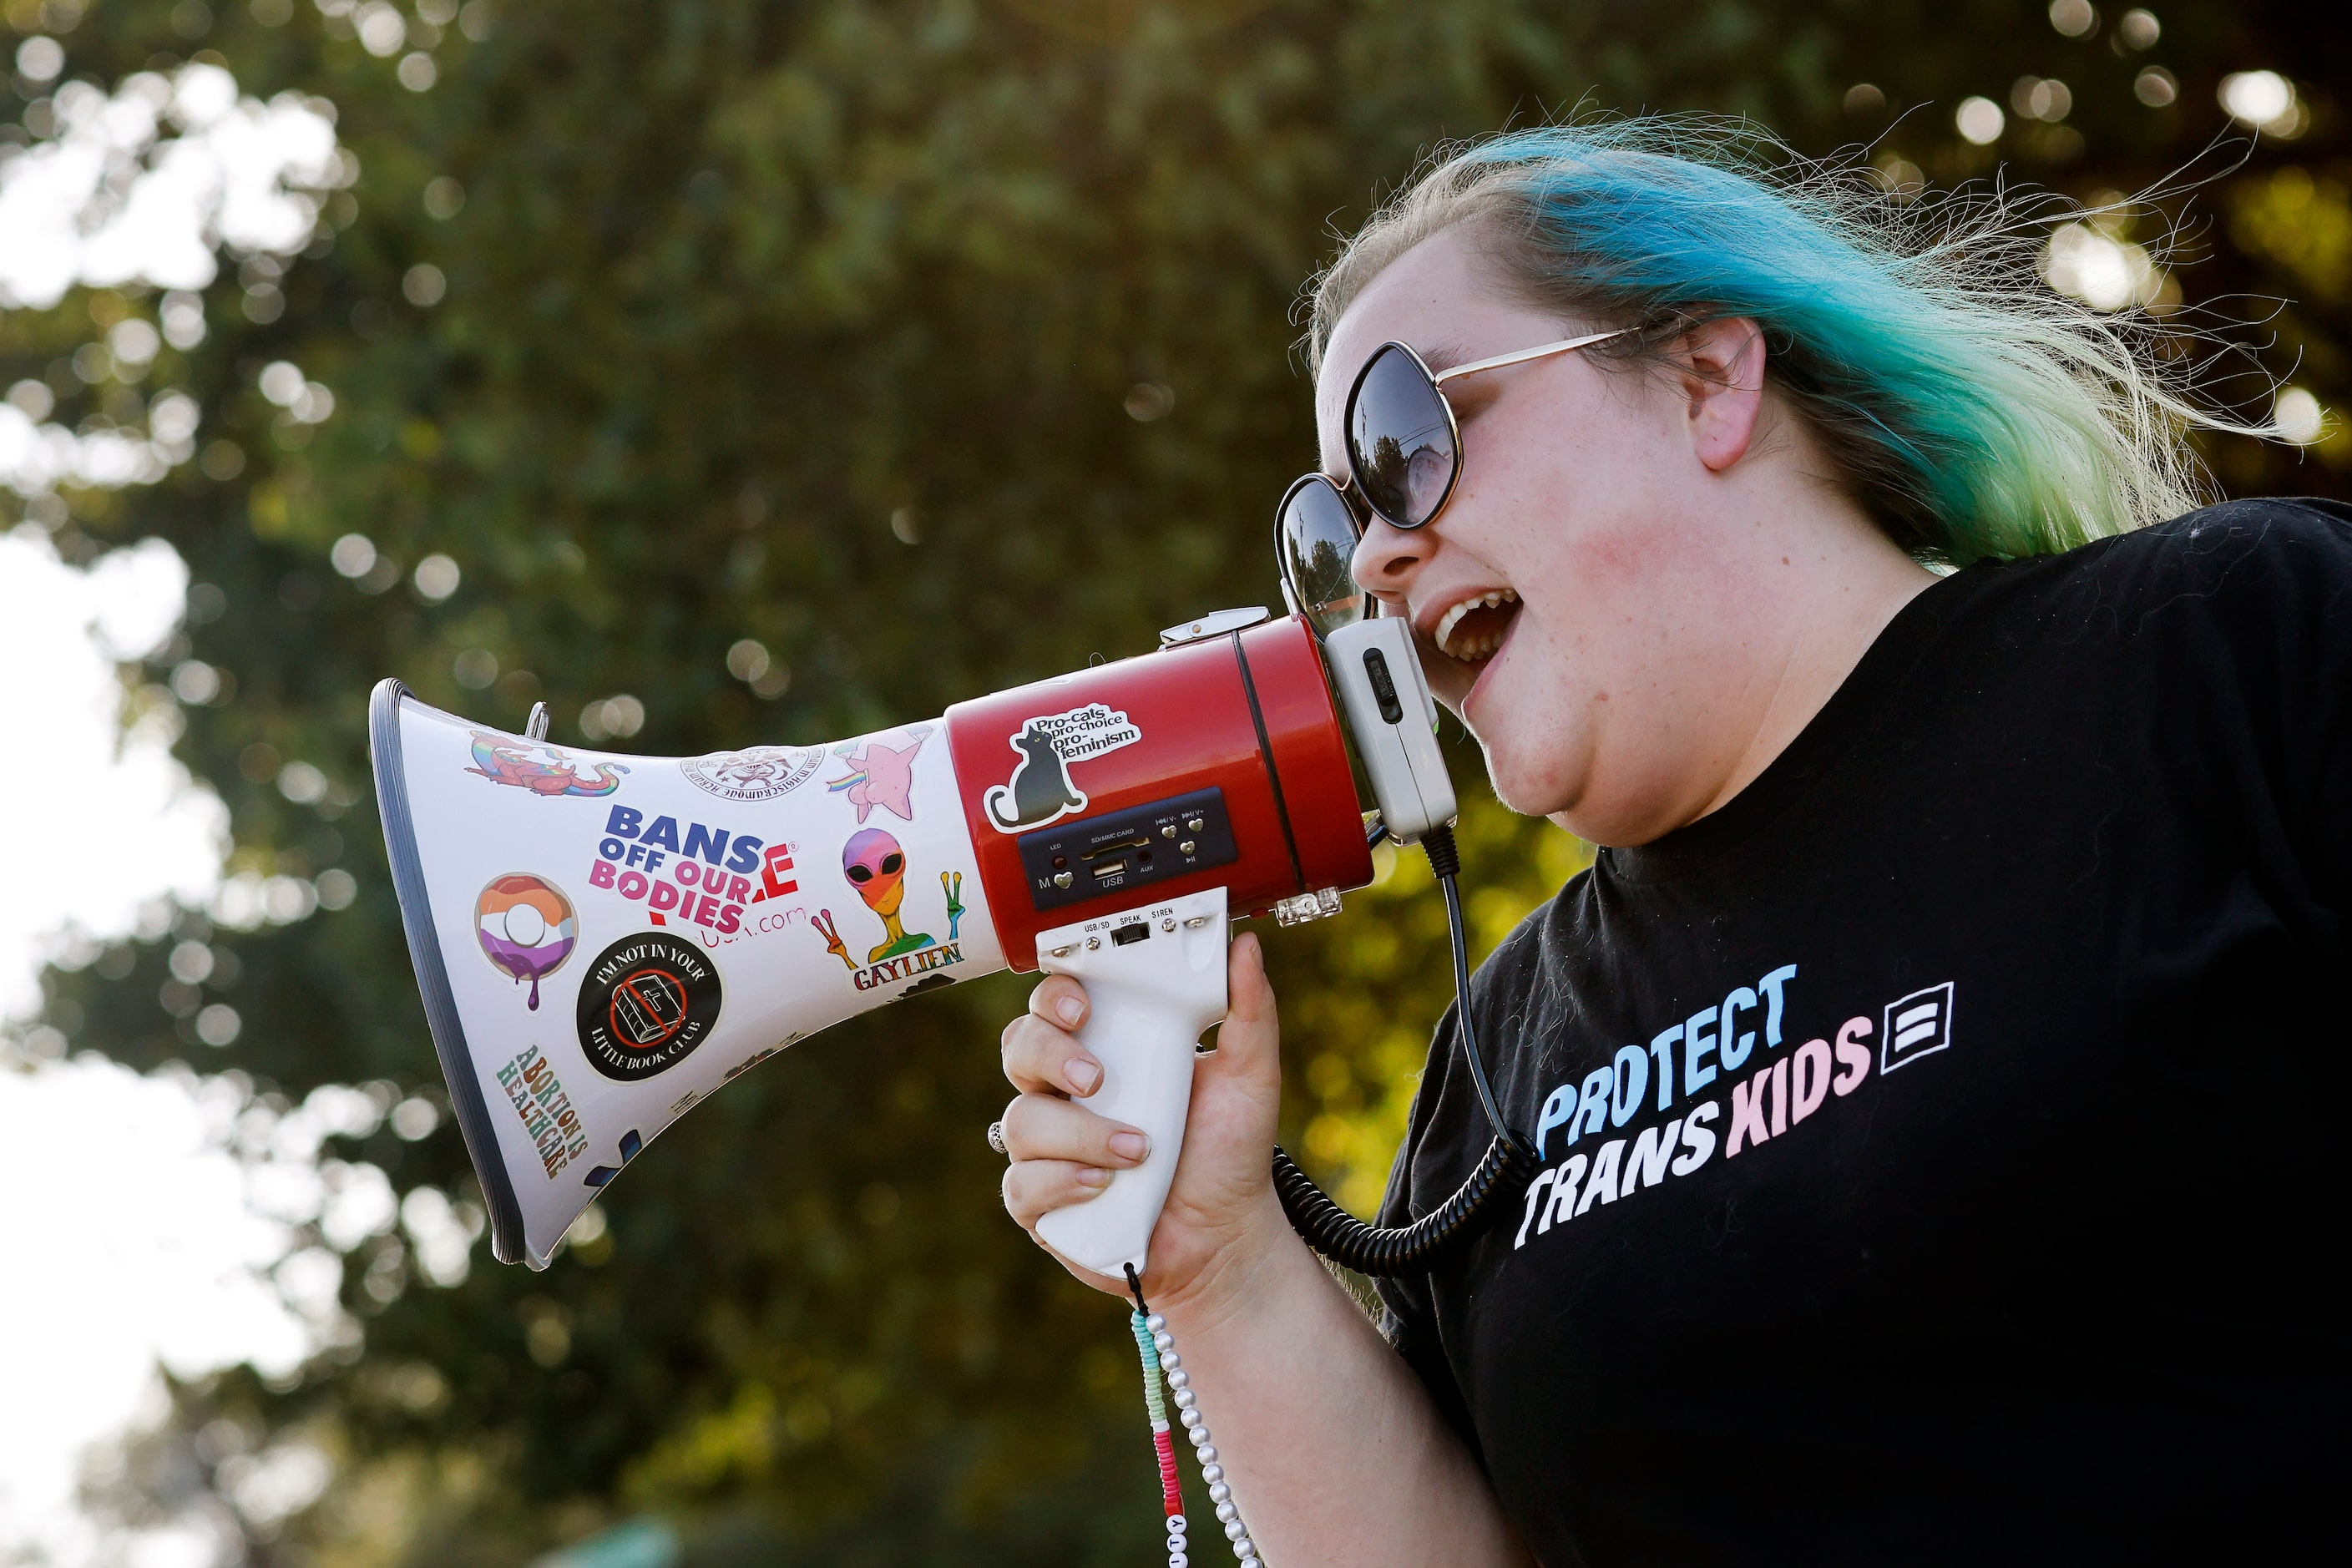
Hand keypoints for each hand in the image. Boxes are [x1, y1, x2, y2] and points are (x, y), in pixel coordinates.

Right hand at [996, 932, 1288, 1314]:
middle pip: (1020, 1048)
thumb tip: (1246, 947)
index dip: (1056, 996)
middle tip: (1098, 1079)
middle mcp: (1067, 1092)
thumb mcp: (1250, 1077)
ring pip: (1022, 1120)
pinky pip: (1021, 1185)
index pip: (1056, 1004)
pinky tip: (1104, 1187)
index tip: (1083, 1007)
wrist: (1226, 1235)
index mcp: (1108, 1048)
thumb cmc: (1229, 1152)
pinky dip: (1061, 1184)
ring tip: (1137, 1151)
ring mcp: (1049, 1147)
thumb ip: (1249, 1011)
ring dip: (1079, 1135)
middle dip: (1052, 1056)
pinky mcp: (1042, 1201)